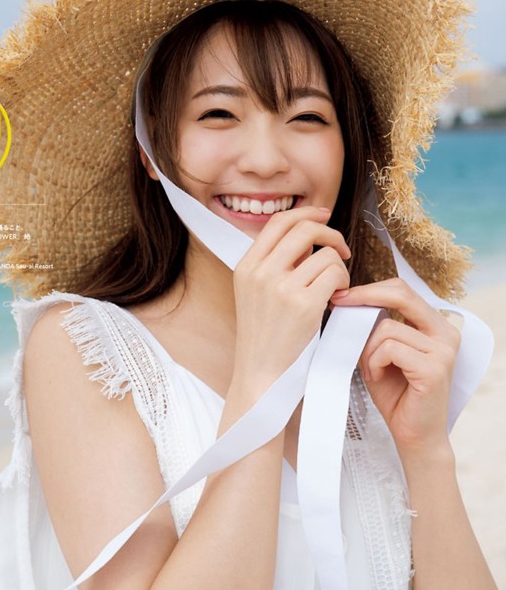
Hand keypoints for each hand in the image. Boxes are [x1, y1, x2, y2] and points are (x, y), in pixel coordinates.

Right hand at [232, 206, 350, 395]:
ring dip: (339, 267)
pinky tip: (336, 299)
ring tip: (335, 288)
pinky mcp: (303, 304)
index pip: (278, 221)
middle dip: (331, 234)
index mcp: (245, 266)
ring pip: (325, 252)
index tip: (324, 215)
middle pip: (304, 228)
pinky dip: (343, 282)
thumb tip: (308, 237)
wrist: (261, 377)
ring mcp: (280, 287)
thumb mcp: (256, 293)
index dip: (305, 213)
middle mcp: (259, 272)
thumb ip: (276, 263)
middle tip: (342, 252)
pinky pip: (335, 273)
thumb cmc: (266, 338)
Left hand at [331, 279, 460, 457]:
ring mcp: (443, 349)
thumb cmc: (396, 395)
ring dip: (368, 350)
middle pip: (400, 295)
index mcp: (436, 325)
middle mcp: (446, 333)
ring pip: (386, 328)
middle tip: (338, 304)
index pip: (403, 290)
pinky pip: (389, 349)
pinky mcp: (435, 368)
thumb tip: (348, 301)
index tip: (342, 294)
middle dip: (364, 297)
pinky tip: (378, 378)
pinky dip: (374, 363)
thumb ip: (374, 328)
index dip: (370, 288)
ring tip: (373, 371)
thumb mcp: (381, 353)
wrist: (414, 435)